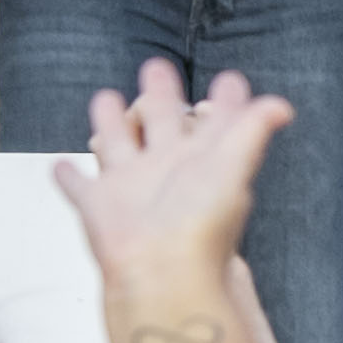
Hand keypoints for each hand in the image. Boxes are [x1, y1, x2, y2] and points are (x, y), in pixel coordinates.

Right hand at [63, 59, 286, 303]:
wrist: (162, 275)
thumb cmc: (201, 226)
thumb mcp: (233, 165)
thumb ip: (253, 129)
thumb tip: (283, 107)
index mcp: (202, 158)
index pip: (216, 121)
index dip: (225, 102)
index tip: (230, 81)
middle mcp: (166, 168)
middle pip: (161, 121)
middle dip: (160, 95)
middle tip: (157, 66)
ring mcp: (130, 186)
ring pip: (116, 144)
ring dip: (109, 122)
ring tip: (105, 99)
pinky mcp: (98, 205)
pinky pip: (78, 186)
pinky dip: (67, 177)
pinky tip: (60, 165)